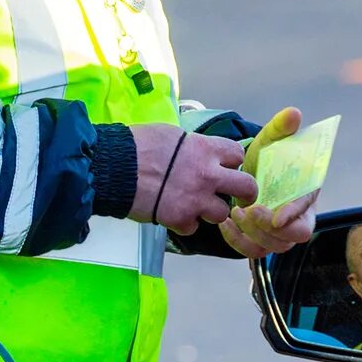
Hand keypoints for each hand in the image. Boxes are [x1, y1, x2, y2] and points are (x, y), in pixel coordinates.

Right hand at [128, 124, 258, 234]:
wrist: (114, 168)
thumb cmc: (138, 145)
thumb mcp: (172, 135)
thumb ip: (193, 146)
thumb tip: (200, 151)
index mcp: (206, 149)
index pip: (238, 155)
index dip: (232, 162)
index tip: (226, 166)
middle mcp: (208, 175)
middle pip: (247, 188)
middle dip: (245, 193)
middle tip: (238, 197)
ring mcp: (196, 200)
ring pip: (221, 213)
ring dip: (210, 211)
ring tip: (194, 205)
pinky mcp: (179, 219)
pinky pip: (193, 227)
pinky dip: (184, 223)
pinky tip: (172, 213)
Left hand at [222, 107, 319, 257]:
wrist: (247, 172)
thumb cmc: (266, 158)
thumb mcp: (270, 141)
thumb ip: (281, 128)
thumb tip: (293, 113)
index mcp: (307, 193)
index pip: (307, 209)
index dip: (293, 213)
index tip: (276, 216)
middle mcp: (298, 217)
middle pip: (295, 236)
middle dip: (271, 228)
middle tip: (249, 212)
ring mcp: (280, 232)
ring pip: (273, 247)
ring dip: (253, 234)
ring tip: (233, 213)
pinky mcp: (261, 241)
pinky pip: (253, 251)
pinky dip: (238, 241)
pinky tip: (225, 223)